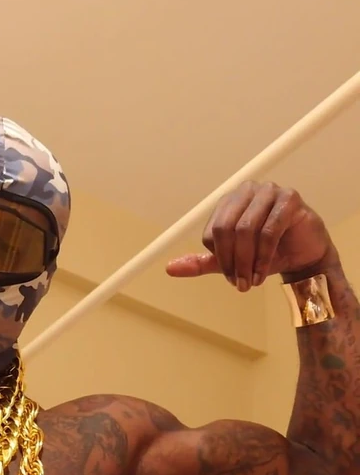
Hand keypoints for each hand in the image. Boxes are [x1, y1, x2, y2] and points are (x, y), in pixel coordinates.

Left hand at [166, 181, 334, 290]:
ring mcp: (269, 192)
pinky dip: (263, 257)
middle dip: (232, 261)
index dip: (220, 258)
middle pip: (226, 228)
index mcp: (229, 202)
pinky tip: (263, 273)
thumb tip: (169, 268)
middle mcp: (247, 191)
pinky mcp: (289, 199)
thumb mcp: (231, 261)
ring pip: (246, 230)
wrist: (304, 255)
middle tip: (240, 283)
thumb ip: (202, 262)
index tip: (231, 277)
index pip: (213, 231)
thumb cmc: (268, 253)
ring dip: (247, 261)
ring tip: (252, 281)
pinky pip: (269, 230)